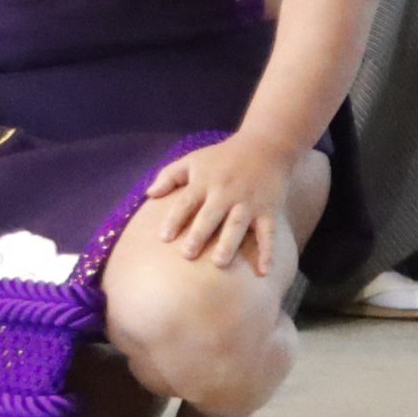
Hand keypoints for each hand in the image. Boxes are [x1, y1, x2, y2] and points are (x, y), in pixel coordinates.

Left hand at [149, 133, 304, 276]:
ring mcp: (248, 202)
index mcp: (205, 181)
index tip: (164, 238)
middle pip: (211, 215)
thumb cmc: (224, 156)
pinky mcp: (268, 209)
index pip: (186, 202)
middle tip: (187, 254)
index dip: (175, 219)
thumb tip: (149, 194)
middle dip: (199, 234)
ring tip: (219, 262)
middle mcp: (226, 192)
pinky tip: (264, 271)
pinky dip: (268, 251)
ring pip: (237, 224)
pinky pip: (268, 232)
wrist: (266, 145)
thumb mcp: (194, 159)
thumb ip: (169, 175)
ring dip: (229, 243)